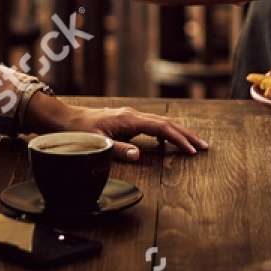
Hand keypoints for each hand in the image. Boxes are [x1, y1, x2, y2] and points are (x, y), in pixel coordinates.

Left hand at [55, 104, 209, 159]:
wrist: (65, 119)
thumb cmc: (79, 132)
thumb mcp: (96, 143)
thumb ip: (117, 149)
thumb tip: (139, 154)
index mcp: (129, 120)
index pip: (161, 128)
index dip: (179, 139)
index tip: (192, 150)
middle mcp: (134, 115)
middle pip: (167, 123)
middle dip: (187, 134)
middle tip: (205, 146)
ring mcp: (132, 117)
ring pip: (162, 123)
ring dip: (179, 133)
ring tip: (194, 144)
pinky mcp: (129, 121)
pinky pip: (153, 125)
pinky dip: (166, 133)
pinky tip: (169, 142)